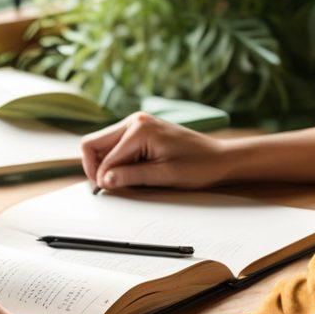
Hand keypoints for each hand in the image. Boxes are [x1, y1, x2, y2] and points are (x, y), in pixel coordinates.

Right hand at [80, 111, 229, 189]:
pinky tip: (129, 172)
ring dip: (106, 163)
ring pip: (102, 144)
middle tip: (106, 187)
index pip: (102, 154)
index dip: (101, 177)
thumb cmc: (198, 166)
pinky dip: (115, 160)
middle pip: (94, 143)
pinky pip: (115, 145)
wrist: (221, 158)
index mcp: (139, 128)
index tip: (106, 192)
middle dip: (96, 167)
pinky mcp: (140, 130)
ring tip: (122, 180)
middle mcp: (134, 120)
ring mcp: (136, 123)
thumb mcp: (163, 175)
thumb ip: (131, 176)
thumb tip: (104, 181)